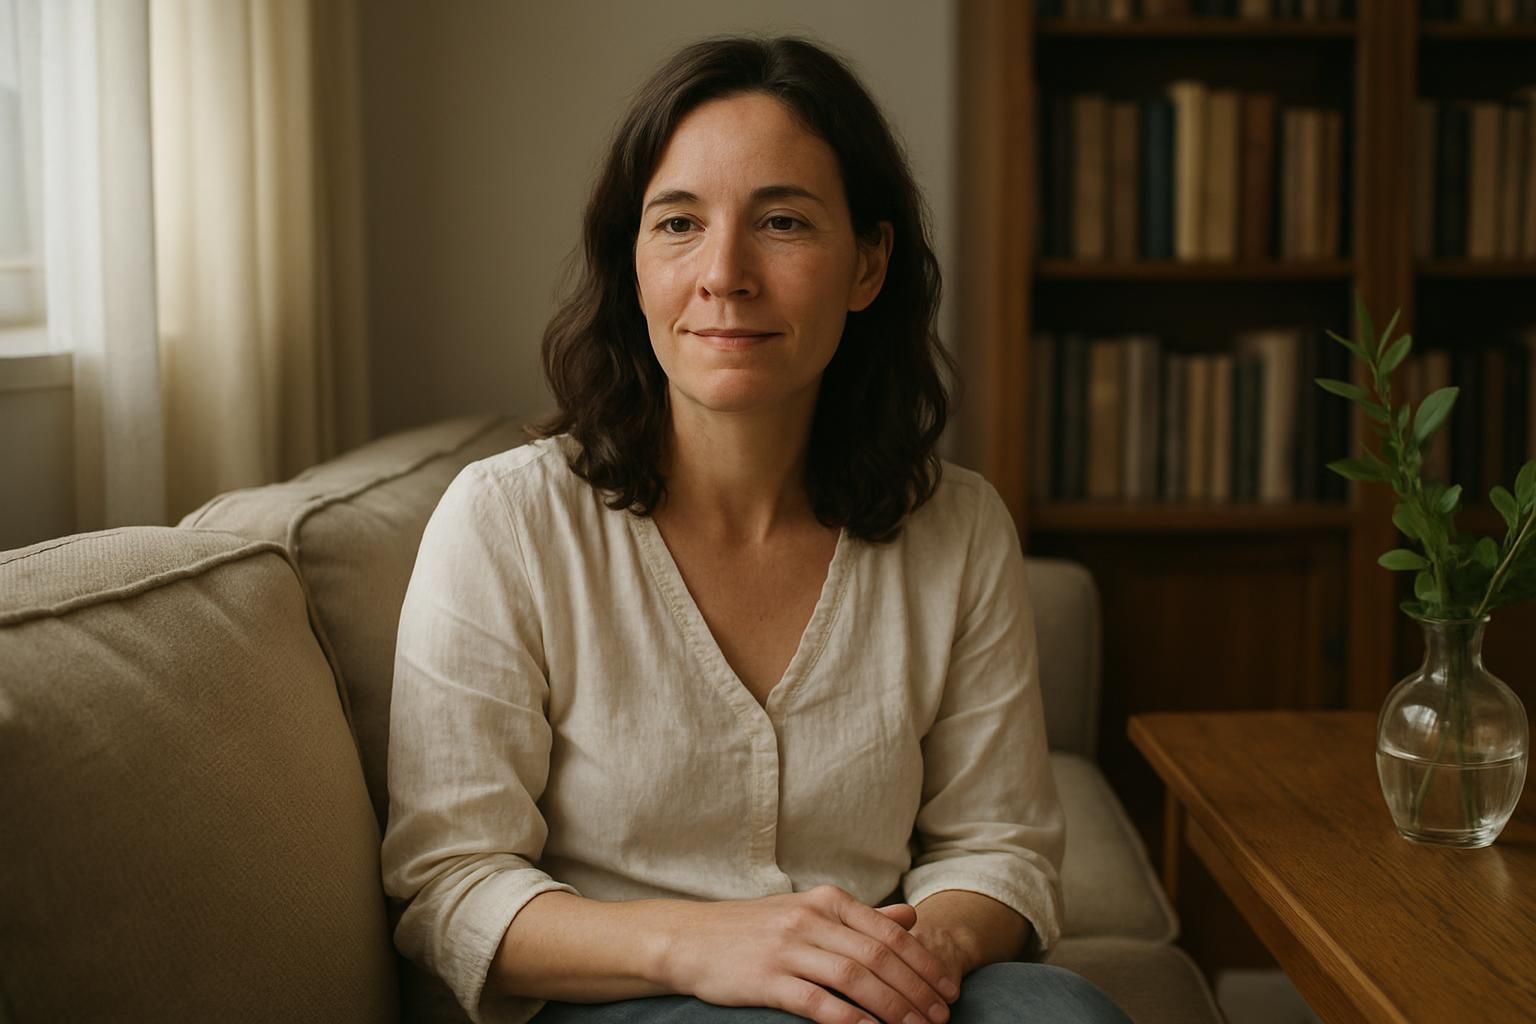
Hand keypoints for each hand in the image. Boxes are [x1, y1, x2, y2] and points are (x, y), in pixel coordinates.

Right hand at [657, 885, 962, 1023]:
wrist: (690, 938)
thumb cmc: (756, 929)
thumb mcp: (810, 912)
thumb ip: (861, 917)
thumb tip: (910, 916)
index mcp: (827, 901)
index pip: (890, 932)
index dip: (925, 963)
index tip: (948, 990)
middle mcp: (810, 919)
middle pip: (879, 957)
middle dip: (917, 990)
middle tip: (940, 1017)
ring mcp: (787, 948)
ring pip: (855, 979)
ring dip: (893, 1008)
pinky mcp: (766, 979)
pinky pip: (817, 1002)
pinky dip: (850, 1020)